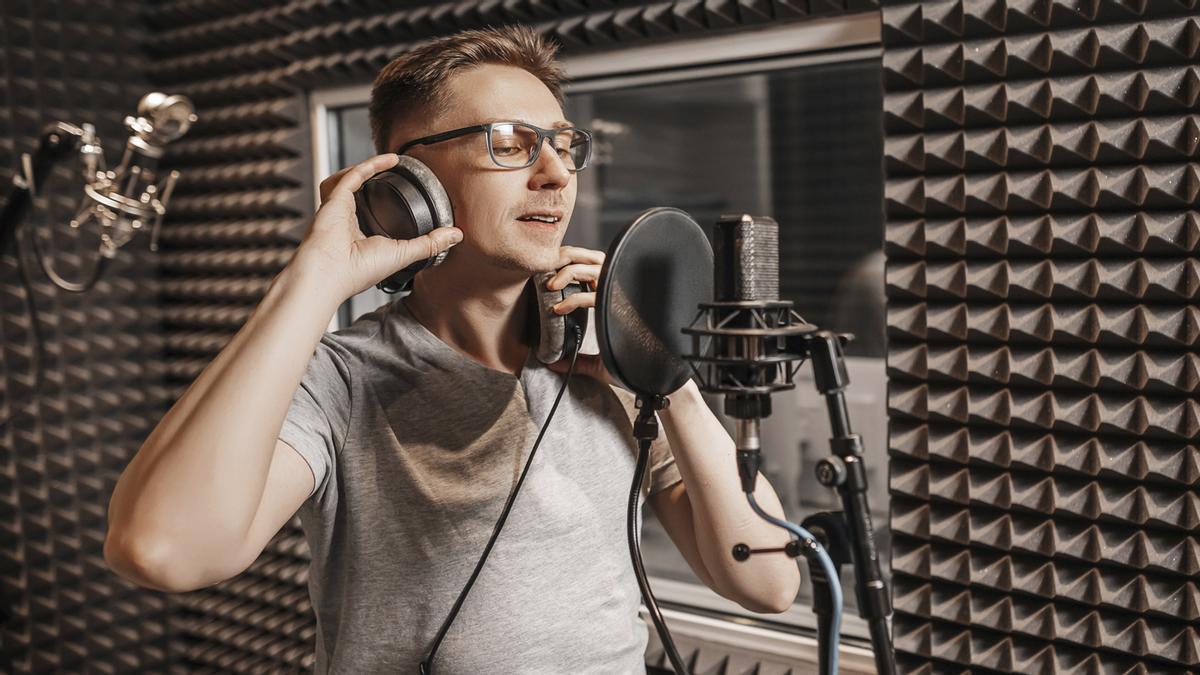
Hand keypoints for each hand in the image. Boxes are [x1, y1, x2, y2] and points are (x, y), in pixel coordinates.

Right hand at [287, 153, 463, 303]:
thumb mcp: (403, 254)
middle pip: (354, 194)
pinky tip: (390, 159)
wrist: (330, 273)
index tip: (403, 200)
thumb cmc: (357, 271)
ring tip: (389, 161)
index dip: (382, 207)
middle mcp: (344, 222)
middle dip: (369, 181)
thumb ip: (429, 243)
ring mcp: (337, 209)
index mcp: (357, 237)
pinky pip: (353, 175)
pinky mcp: (334, 199)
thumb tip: (456, 235)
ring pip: (347, 181)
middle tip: (392, 171)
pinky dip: (371, 165)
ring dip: (366, 169)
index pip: (367, 217)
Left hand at [543, 246, 623, 389]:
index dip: (572, 263)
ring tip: (550, 286)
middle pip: (593, 257)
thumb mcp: (599, 363)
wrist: (653, 376)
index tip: (552, 276)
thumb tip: (553, 364)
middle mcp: (620, 291)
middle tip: (547, 272)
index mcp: (616, 296)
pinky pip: (591, 296)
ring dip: (567, 272)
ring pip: (593, 268)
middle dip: (568, 258)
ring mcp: (621, 297)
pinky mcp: (619, 309)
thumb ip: (577, 360)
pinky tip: (558, 309)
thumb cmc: (633, 366)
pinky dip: (571, 300)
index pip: (594, 266)